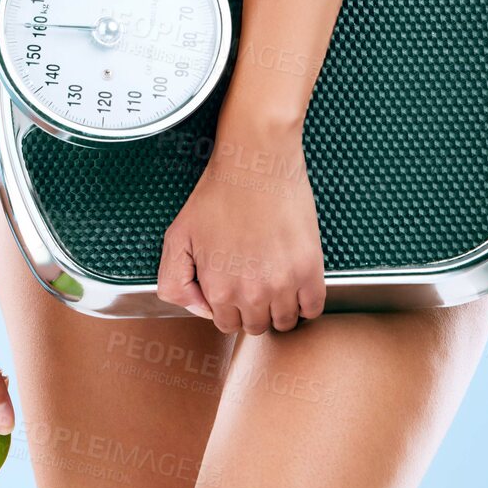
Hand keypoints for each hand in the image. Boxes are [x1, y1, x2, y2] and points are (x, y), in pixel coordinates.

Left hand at [156, 120, 325, 334]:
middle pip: (256, 326)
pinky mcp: (310, 270)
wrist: (256, 162)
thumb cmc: (219, 193)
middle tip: (253, 274)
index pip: (226, 323)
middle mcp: (251, 294)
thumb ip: (175, 281)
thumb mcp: (178, 235)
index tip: (234, 281)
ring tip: (274, 275)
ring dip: (279, 306)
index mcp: (218, 289)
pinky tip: (295, 279)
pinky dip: (305, 301)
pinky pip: (313, 309)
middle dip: (252, 307)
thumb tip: (200, 309)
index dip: (228, 303)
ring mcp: (283, 284)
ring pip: (284, 322)